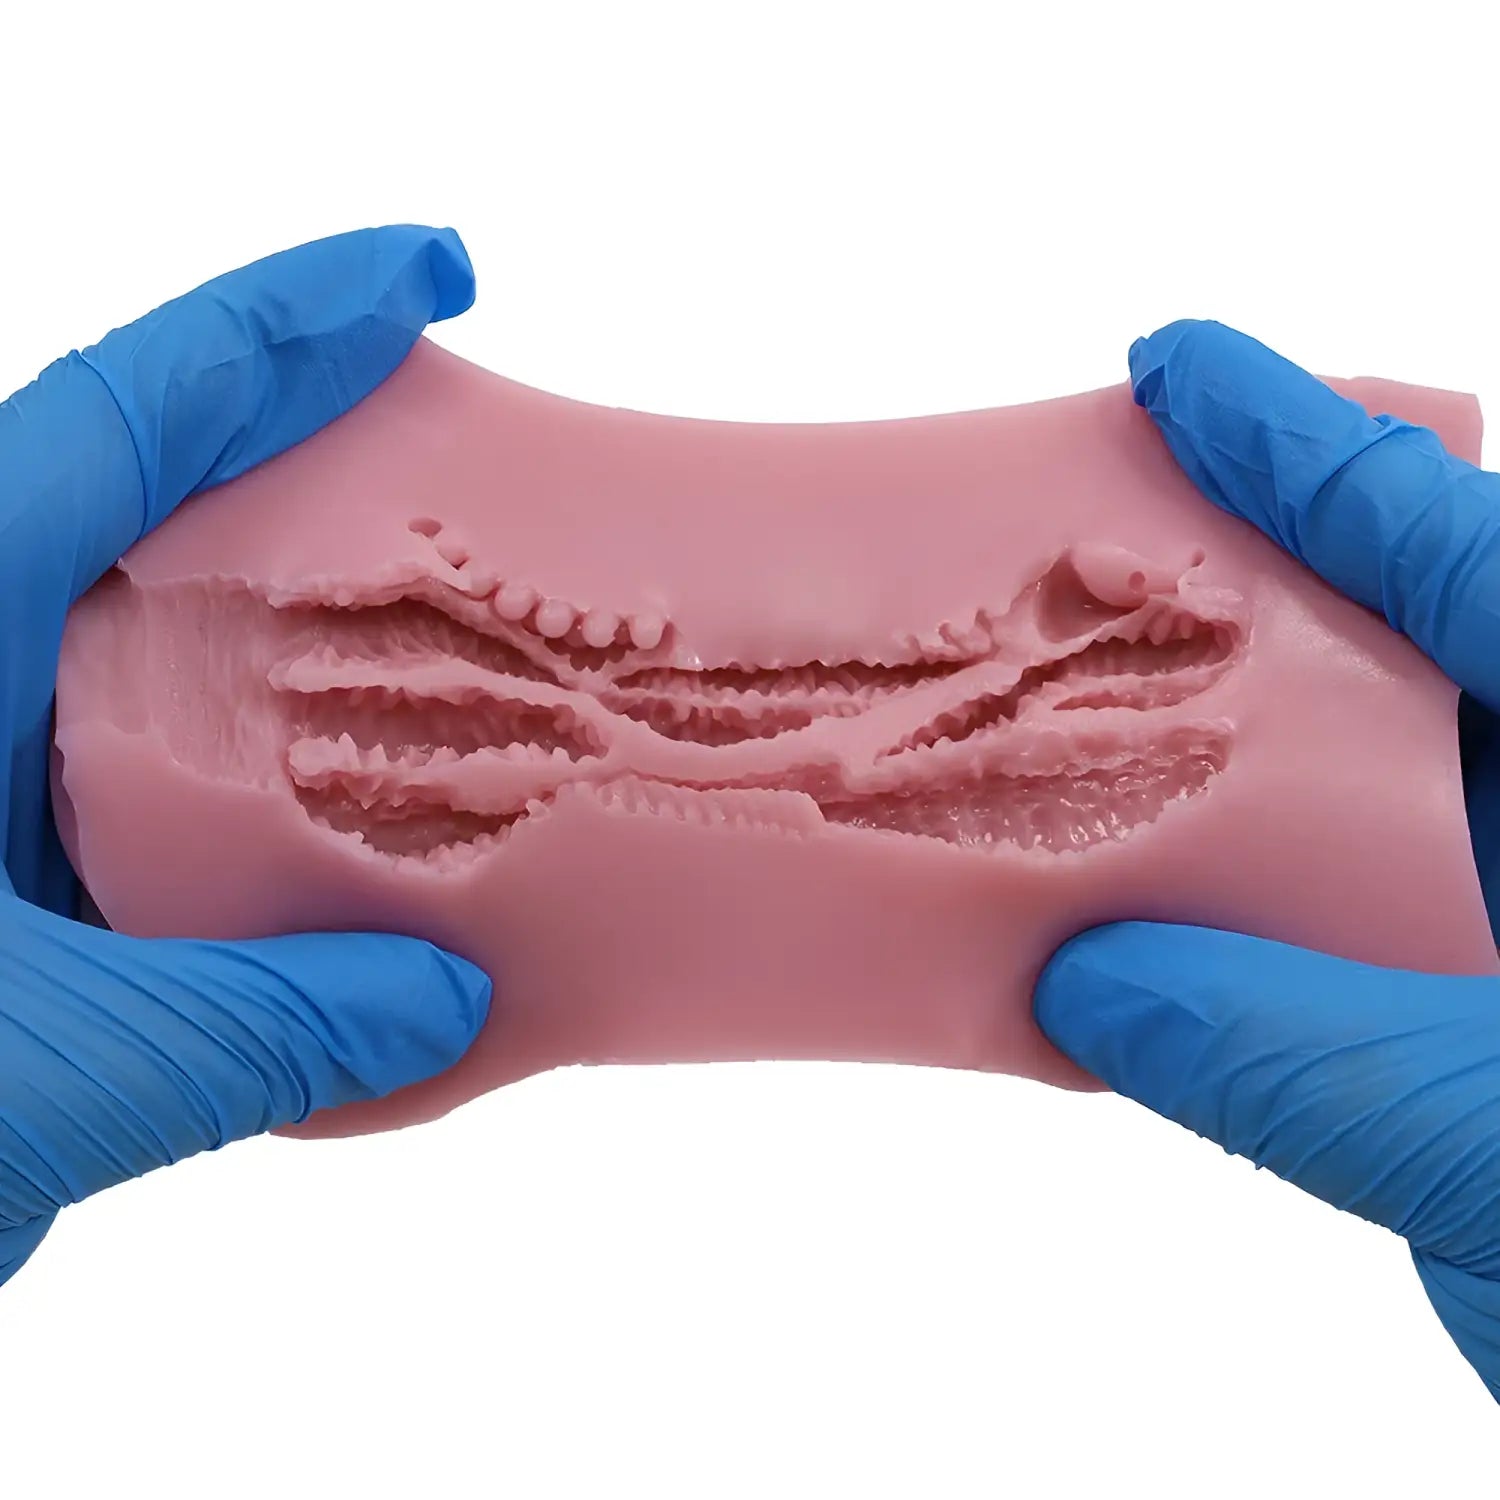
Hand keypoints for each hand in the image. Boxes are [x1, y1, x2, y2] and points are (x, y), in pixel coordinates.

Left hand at [0, 228, 491, 1284]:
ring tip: (404, 574)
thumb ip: (264, 1027)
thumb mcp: (37, 1075)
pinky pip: (114, 737)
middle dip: (280, 428)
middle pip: (125, 487)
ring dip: (260, 583)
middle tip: (438, 422)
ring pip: (123, 618)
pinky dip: (222, 727)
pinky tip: (309, 764)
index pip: (118, 420)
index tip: (427, 267)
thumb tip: (449, 1004)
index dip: (281, 325)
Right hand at [1034, 320, 1499, 1399]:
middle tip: (1134, 512)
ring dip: (1260, 731)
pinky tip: (1182, 885)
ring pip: (1392, 773)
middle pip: (1429, 635)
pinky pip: (1370, 910)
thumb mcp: (1494, 1145)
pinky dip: (1272, 884)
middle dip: (1288, 563)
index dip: (1312, 450)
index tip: (1178, 364)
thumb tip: (1088, 982)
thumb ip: (1287, 1052)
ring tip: (1128, 684)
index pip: (1468, 555)